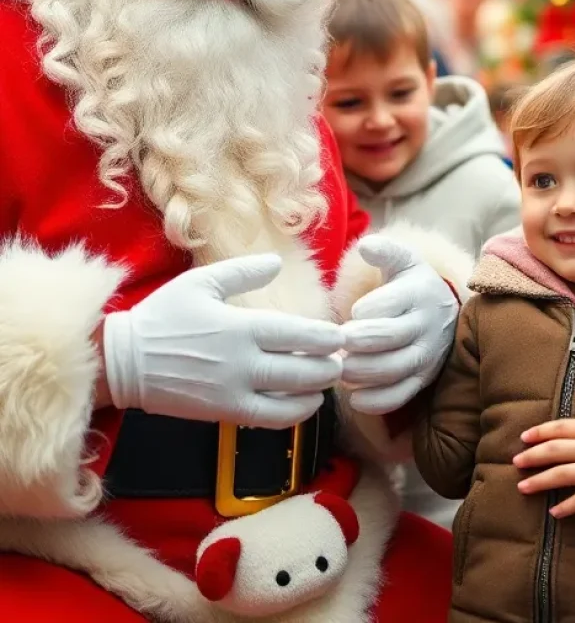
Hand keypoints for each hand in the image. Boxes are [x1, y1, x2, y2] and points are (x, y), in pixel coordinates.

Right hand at [103, 254, 346, 428]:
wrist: (123, 362)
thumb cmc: (163, 317)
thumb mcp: (201, 283)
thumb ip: (243, 272)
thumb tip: (277, 262)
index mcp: (240, 327)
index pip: (297, 335)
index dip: (325, 338)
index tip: (341, 336)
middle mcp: (242, 363)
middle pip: (302, 369)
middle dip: (329, 366)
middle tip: (344, 359)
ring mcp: (234, 392)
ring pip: (290, 398)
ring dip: (318, 391)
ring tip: (329, 380)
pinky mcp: (224, 413)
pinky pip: (269, 420)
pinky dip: (294, 414)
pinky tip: (307, 404)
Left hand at [335, 236, 457, 415]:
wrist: (446, 314)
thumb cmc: (413, 285)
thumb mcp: (404, 261)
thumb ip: (385, 250)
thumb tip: (365, 245)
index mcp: (419, 293)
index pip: (394, 301)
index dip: (368, 309)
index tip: (351, 313)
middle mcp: (426, 325)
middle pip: (393, 337)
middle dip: (361, 341)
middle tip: (337, 343)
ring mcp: (427, 355)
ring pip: (396, 368)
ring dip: (364, 372)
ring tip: (339, 369)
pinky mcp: (423, 379)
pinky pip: (402, 394)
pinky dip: (379, 401)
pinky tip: (354, 399)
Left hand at [514, 367, 574, 517]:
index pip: (563, 428)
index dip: (542, 431)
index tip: (525, 436)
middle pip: (555, 451)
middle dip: (534, 456)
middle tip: (516, 461)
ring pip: (561, 475)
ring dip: (540, 481)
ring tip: (522, 486)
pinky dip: (567, 507)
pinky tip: (553, 513)